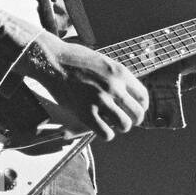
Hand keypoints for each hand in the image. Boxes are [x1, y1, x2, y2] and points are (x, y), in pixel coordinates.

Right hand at [17, 32, 149, 140]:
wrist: (53, 60)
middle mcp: (114, 87)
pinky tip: (100, 128)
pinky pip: (106, 133)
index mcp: (120, 73)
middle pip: (137, 113)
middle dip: (133, 120)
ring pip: (124, 125)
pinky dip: (106, 134)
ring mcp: (100, 100)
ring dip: (120, 128)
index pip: (143, 97)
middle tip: (125, 120)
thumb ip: (117, 78)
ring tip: (112, 124)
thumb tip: (127, 94)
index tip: (134, 110)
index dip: (140, 107)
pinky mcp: (85, 112)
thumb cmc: (75, 60)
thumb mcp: (103, 62)